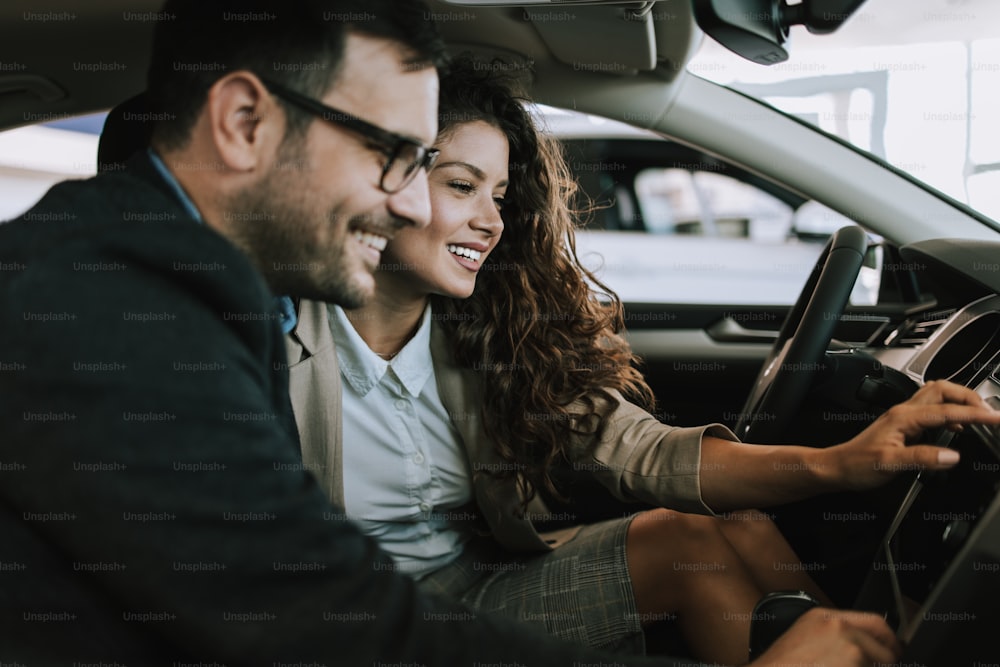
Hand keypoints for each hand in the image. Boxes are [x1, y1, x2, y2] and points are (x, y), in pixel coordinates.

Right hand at [749, 608, 900, 666]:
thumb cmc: (781, 665)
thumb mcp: (802, 638)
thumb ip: (832, 635)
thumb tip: (862, 647)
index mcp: (824, 617)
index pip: (874, 622)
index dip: (889, 640)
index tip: (894, 651)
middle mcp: (839, 628)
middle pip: (884, 646)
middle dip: (887, 661)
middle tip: (877, 666)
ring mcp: (849, 649)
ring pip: (879, 665)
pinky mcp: (853, 665)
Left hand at [827, 380, 999, 490]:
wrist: (836, 467)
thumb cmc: (856, 465)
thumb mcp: (890, 464)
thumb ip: (922, 458)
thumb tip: (952, 455)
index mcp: (904, 417)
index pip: (949, 410)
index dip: (977, 414)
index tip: (997, 418)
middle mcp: (904, 412)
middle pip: (943, 389)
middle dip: (970, 396)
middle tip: (990, 412)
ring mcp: (904, 417)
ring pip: (937, 397)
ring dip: (961, 402)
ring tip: (980, 416)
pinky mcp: (903, 425)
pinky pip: (933, 411)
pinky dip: (951, 414)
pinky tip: (957, 427)